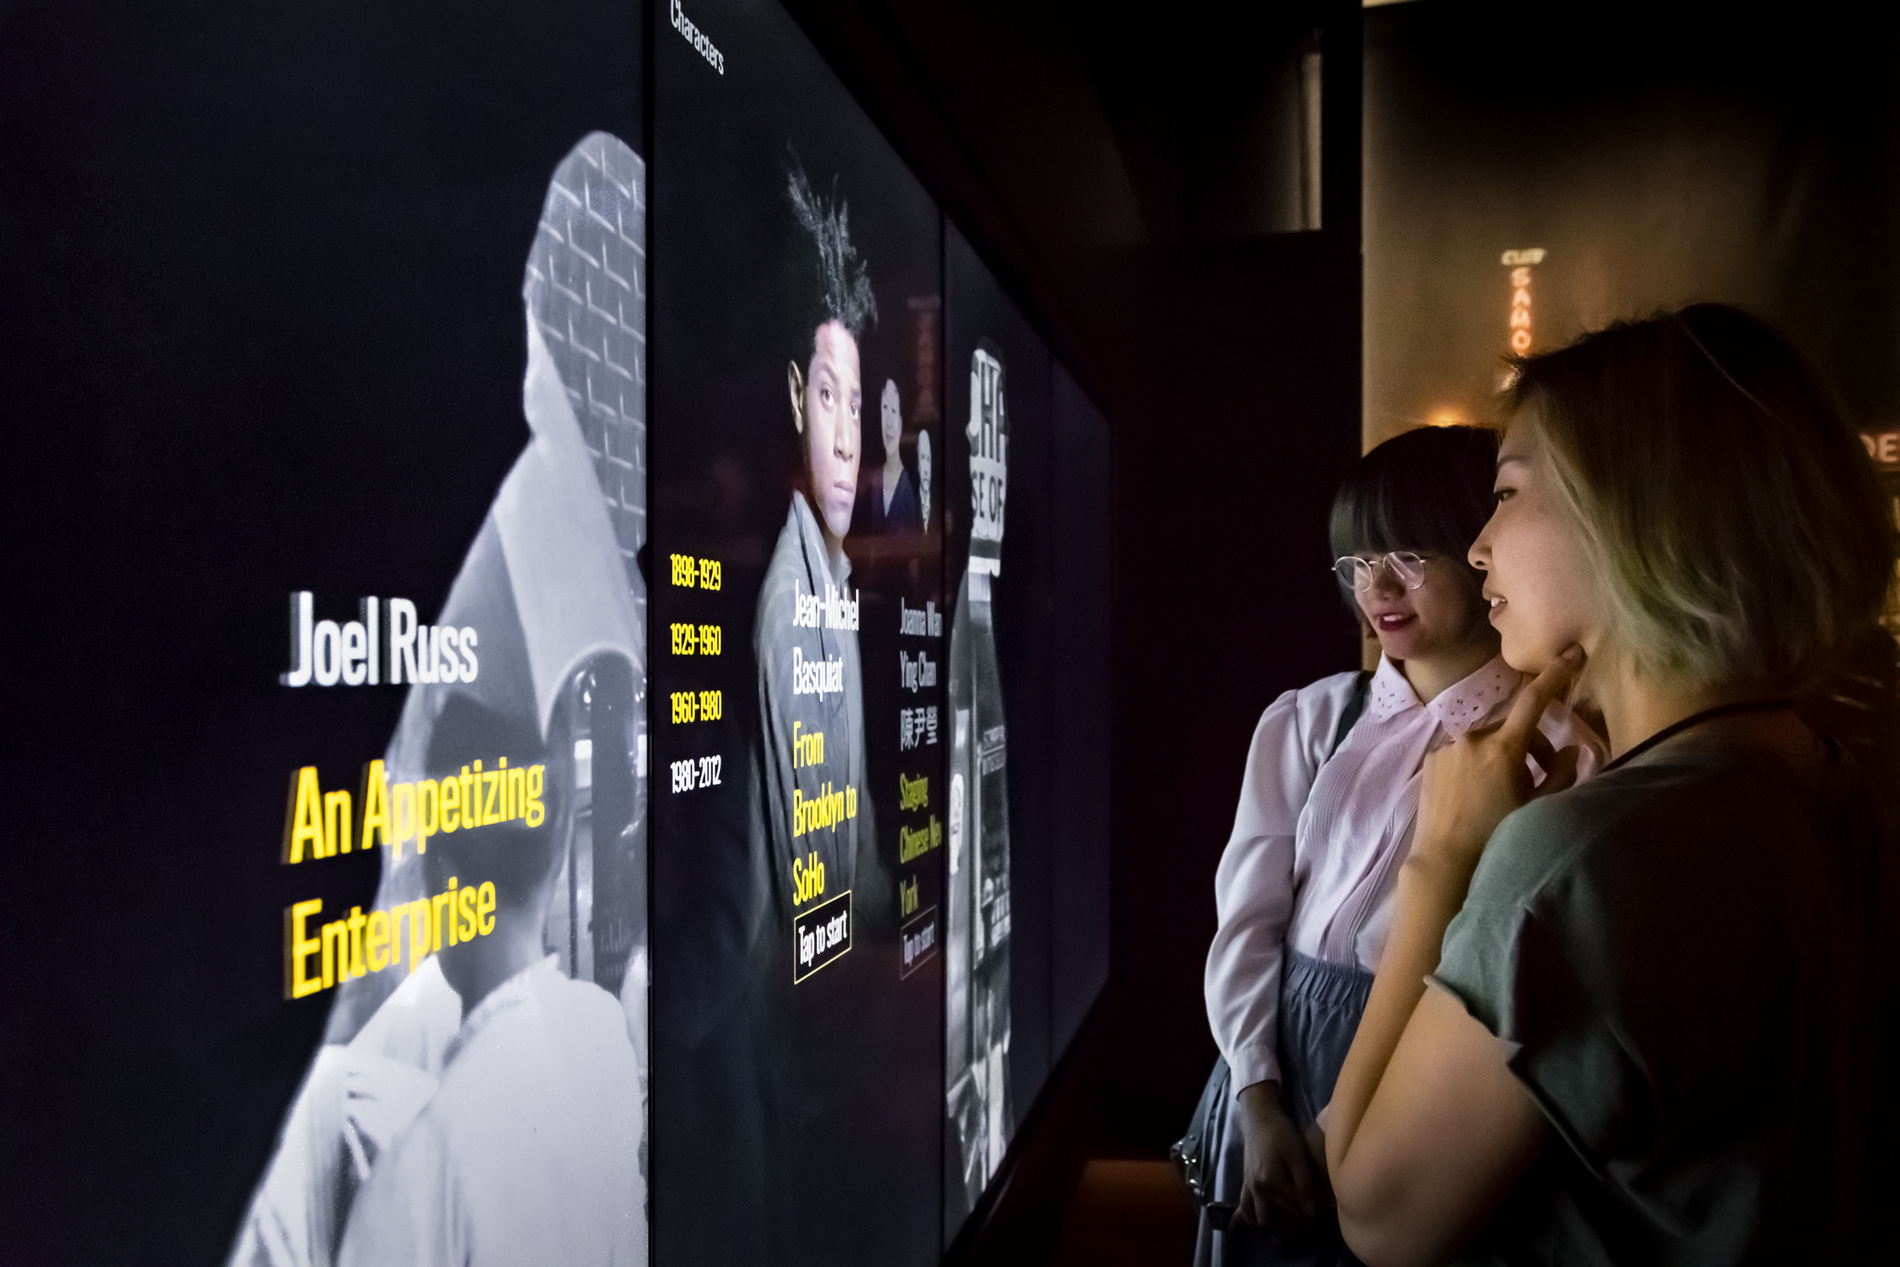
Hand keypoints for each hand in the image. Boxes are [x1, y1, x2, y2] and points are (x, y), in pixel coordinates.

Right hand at [1234, 1082, 1324, 1234]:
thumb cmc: (1281, 1133)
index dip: (1314, 1214)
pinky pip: (1246, 1210)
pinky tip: (1266, 1227)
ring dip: (1276, 1229)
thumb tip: (1314, 1212)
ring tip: (1294, 1230)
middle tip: (1314, 1225)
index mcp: (1271, 1183)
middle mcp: (1257, 1190)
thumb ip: (1305, 1184)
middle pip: (1277, 1220)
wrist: (1259, 1118)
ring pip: (1260, 1220)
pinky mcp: (1246, 1185)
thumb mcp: (1297, 1154)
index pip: (1296, 1210)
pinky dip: (1254, 1221)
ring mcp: (1249, 1189)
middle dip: (1296, 1227)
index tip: (1327, 1211)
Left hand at [1411, 645, 1583, 878]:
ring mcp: (1448, 748)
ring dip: (1499, 756)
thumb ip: (1559, 773)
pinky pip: (1461, 754)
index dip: (1554, 676)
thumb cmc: (1497, 835)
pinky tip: (1475, 795)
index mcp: (1503, 747)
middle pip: (1511, 729)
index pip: (1533, 701)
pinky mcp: (1431, 761)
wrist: (1445, 860)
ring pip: (1484, 743)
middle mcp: (1472, 738)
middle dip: (1527, 745)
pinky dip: (1474, 765)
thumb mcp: (1537, 806)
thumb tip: (1569, 749)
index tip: (1569, 654)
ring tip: (1503, 791)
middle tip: (1537, 776)